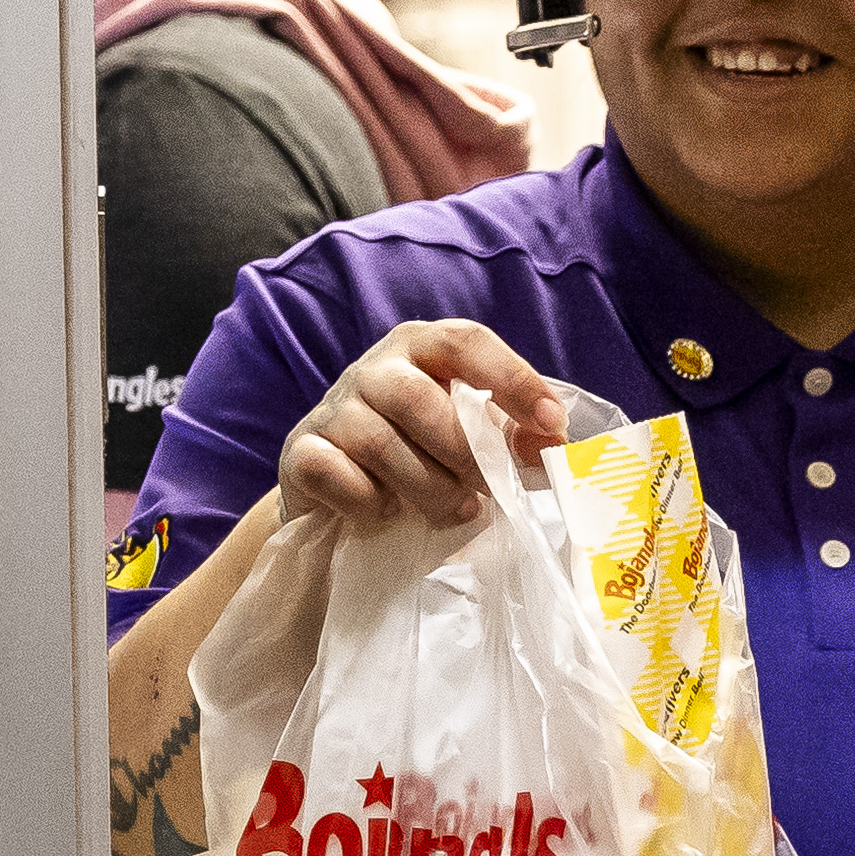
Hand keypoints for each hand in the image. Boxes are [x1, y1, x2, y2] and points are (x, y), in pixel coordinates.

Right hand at [275, 319, 566, 529]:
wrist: (338, 497)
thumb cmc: (418, 460)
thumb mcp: (467, 442)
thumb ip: (507, 438)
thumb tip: (554, 446)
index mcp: (421, 348)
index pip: (466, 342)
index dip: (512, 378)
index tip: (551, 424)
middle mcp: (373, 368)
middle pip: (418, 398)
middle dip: (463, 452)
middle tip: (490, 491)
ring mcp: (332, 408)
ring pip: (379, 442)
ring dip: (426, 488)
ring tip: (454, 513)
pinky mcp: (300, 451)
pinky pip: (336, 475)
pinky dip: (369, 503)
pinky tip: (385, 513)